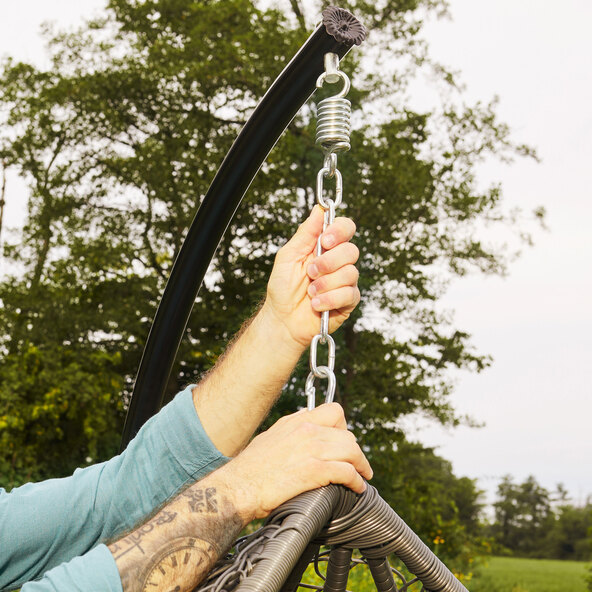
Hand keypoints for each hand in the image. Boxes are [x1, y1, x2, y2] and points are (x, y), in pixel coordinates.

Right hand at [215, 403, 372, 521]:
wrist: (238, 487)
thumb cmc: (250, 468)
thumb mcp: (271, 437)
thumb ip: (291, 429)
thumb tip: (304, 424)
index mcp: (297, 421)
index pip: (334, 411)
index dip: (343, 427)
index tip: (343, 441)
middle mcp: (306, 430)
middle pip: (347, 433)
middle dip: (354, 449)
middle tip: (355, 462)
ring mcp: (311, 449)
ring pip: (351, 450)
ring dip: (361, 464)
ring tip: (363, 475)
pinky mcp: (313, 471)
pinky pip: (346, 471)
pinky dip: (356, 481)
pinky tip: (357, 488)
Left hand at [262, 205, 359, 348]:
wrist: (283, 320)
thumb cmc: (282, 288)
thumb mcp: (288, 256)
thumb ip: (305, 233)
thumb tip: (319, 208)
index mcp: (325, 247)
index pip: (345, 228)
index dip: (340, 231)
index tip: (326, 240)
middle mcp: (338, 262)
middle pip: (351, 250)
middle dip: (328, 262)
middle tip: (311, 272)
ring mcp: (345, 281)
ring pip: (350, 273)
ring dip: (325, 284)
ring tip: (310, 292)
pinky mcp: (348, 301)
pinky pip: (349, 294)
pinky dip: (329, 299)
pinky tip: (316, 304)